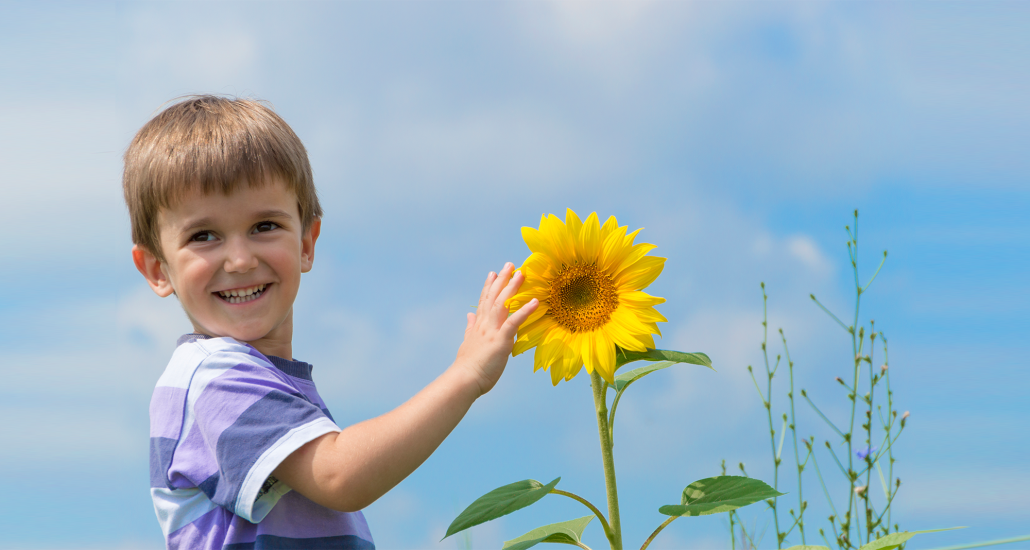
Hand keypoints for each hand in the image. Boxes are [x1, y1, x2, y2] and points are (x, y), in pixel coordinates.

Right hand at [455, 262, 538, 395]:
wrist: (464, 379)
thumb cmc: (468, 366)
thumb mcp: (468, 342)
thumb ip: (470, 327)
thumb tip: (469, 315)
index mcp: (479, 326)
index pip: (484, 301)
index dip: (489, 286)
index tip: (493, 273)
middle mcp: (485, 324)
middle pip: (494, 297)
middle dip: (502, 280)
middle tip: (510, 264)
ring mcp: (492, 331)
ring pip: (502, 304)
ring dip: (512, 288)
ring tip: (521, 274)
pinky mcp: (501, 340)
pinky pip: (514, 322)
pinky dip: (525, 311)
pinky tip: (535, 301)